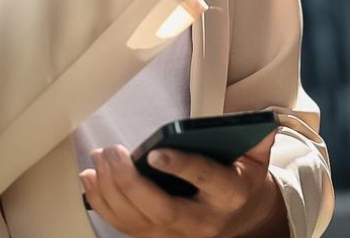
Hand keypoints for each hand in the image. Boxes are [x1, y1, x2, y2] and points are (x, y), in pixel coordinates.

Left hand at [80, 133, 285, 237]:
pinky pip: (123, 225)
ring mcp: (176, 234)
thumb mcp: (256, 159)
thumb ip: (256, 140)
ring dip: (110, 189)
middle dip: (131, 181)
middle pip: (161, 209)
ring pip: (136, 219)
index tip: (156, 151)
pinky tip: (90, 179)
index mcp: (228, 195)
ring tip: (99, 158)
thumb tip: (259, 123)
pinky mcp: (156, 237)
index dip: (181, 167)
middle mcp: (201, 220)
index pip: (205, 180)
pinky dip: (101, 203)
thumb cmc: (241, 182)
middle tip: (113, 152)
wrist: (240, 220)